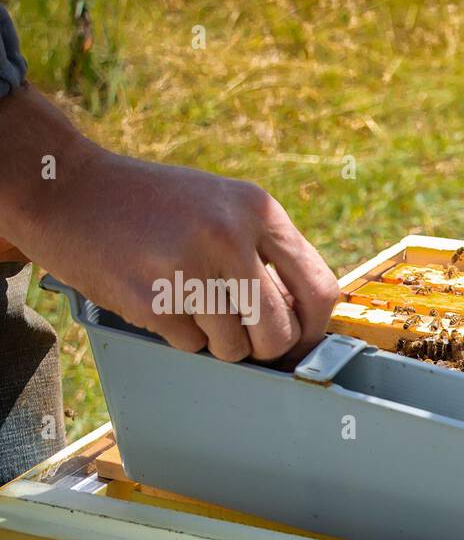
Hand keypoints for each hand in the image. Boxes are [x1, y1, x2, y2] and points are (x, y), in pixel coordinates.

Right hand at [0, 87, 338, 361]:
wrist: (69, 190)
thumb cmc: (155, 205)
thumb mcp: (223, 205)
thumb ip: (267, 251)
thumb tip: (307, 318)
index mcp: (258, 209)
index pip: (319, 289)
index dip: (314, 327)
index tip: (302, 339)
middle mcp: (230, 236)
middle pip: (279, 332)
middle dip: (265, 347)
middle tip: (244, 334)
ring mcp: (190, 269)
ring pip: (235, 348)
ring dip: (216, 341)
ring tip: (190, 301)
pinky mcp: (153, 299)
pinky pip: (191, 346)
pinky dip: (179, 335)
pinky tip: (159, 297)